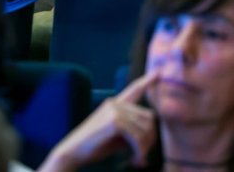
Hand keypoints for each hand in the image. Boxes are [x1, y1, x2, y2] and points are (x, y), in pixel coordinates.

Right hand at [39, 71, 157, 171]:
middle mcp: (115, 103)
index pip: (134, 89)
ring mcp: (114, 110)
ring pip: (145, 128)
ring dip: (144, 147)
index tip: (159, 72)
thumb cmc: (96, 145)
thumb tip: (151, 135)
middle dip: (150, 138)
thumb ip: (133, 129)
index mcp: (115, 104)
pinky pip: (137, 137)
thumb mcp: (117, 135)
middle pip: (149, 117)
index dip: (147, 81)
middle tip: (143, 154)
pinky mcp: (114, 121)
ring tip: (138, 159)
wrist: (74, 151)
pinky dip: (139, 151)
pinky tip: (134, 160)